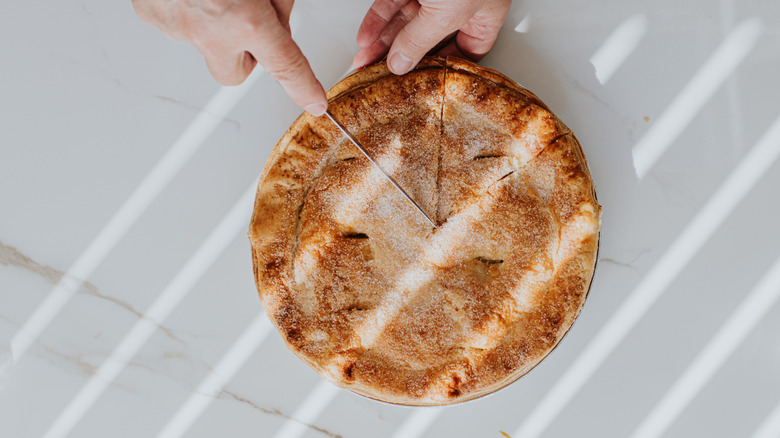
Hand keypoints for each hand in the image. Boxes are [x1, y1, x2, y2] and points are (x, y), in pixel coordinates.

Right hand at [132, 0, 327, 115]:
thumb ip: (277, 1)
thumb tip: (277, 14)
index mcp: (244, 18)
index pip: (285, 66)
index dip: (303, 87)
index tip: (313, 101)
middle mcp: (209, 30)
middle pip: (237, 72)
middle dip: (247, 54)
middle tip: (249, 20)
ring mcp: (177, 25)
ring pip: (206, 44)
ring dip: (214, 22)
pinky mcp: (150, 14)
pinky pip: (177, 22)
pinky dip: (186, 7)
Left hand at [353, 0, 511, 73]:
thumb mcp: (446, 12)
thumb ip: (420, 41)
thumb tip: (402, 65)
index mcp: (485, 10)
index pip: (469, 49)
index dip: (447, 68)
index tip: (425, 84)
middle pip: (429, 36)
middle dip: (401, 56)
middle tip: (380, 76)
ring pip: (406, 19)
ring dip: (382, 41)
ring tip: (363, 60)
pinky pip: (393, 0)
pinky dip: (377, 18)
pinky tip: (366, 36)